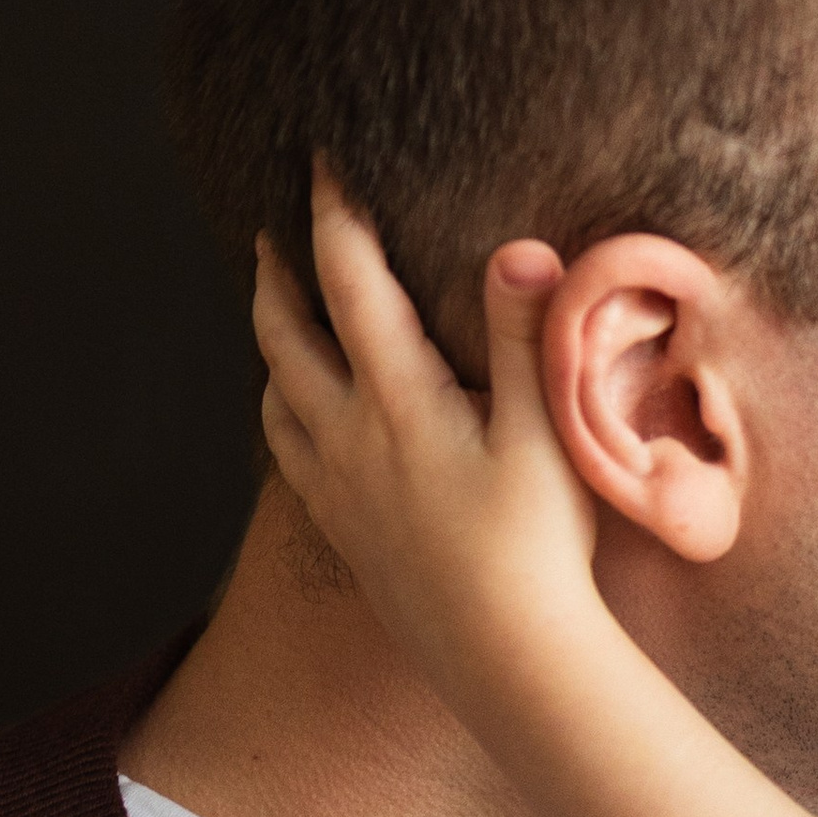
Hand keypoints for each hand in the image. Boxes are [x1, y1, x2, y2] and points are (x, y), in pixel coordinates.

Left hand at [252, 168, 601, 706]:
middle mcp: (349, 438)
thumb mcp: (546, 433)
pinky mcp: (345, 531)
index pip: (350, 281)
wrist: (506, 656)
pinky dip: (281, 411)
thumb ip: (527, 336)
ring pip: (275, 395)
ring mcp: (338, 488)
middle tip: (274, 228)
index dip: (336, 213)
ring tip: (279, 312)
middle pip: (284, 334)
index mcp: (398, 400)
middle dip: (277, 272)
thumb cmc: (539, 547)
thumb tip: (516, 246)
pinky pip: (288, 454)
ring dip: (271, 341)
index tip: (325, 160)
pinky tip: (299, 414)